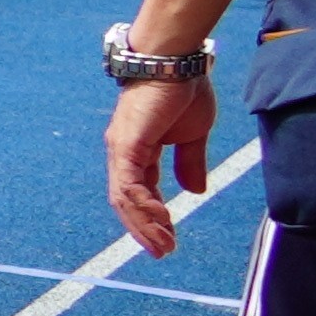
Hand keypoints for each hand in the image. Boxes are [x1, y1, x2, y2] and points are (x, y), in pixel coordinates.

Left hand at [106, 73, 217, 252]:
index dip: (152, 217)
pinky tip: (159, 220)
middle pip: (125, 201)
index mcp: (136, 152)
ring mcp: (121, 149)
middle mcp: (122, 153)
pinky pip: (129, 183)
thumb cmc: (182, 92)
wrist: (175, 63)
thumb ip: (189, 162)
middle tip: (162, 251)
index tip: (169, 239)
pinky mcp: (126, 144)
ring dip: (143, 224)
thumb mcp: (192, 136)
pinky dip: (141, 205)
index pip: (138, 193)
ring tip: (163, 244)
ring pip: (123, 197)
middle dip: (143, 229)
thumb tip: (194, 191)